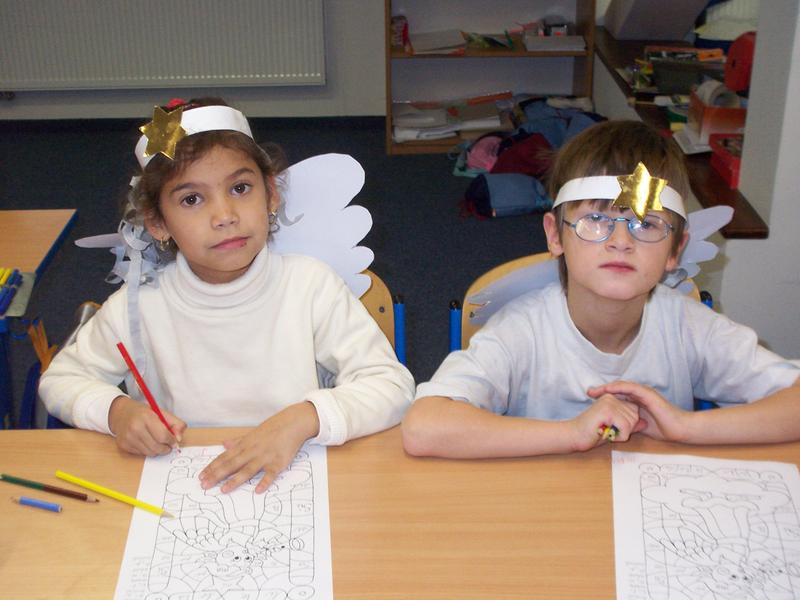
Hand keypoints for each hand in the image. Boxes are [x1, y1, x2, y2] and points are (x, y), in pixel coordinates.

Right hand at [108, 395, 185, 455]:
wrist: (122, 413)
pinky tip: (146, 442)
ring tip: (158, 442)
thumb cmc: (144, 413)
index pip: (163, 435)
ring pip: (150, 453)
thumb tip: (179, 439)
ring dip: (157, 450)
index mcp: (146, 417)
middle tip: (168, 445)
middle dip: (166, 448)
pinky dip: (147, 450)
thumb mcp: (162, 413)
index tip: (174, 441)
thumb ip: (176, 424)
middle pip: (157, 447)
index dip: (172, 441)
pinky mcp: (123, 445)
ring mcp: (128, 437)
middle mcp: (135, 428)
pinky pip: (141, 454)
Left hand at [198, 401, 319, 493]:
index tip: (201, 476)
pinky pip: (270, 474)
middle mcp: (252, 451)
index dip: (212, 466)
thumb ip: (238, 440)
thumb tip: (224, 444)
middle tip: (204, 486)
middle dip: (217, 475)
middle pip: (232, 464)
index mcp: (245, 444)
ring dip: (235, 480)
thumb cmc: (273, 427)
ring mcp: (265, 457)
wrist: (293, 423)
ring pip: (247, 470)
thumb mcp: (253, 433)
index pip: (225, 457)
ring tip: (223, 490)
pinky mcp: (278, 462)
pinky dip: (265, 482)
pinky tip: (258, 491)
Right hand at [569, 392, 642, 451]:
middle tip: (607, 430)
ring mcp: (609, 403)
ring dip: (621, 434)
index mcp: (612, 398)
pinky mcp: (607, 411)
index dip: (627, 425)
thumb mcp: (614, 428)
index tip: (610, 427)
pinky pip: (625, 427)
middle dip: (625, 430)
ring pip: (631, 423)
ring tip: (605, 432)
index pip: (634, 411)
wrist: (573, 436)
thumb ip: (629, 424)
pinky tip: (606, 434)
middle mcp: (611, 397)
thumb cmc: (590, 433)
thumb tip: (644, 422)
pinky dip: (618, 436)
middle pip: (635, 417)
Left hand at [587, 381, 689, 442]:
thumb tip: (616, 427)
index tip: (591, 399)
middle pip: (616, 389)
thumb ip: (629, 423)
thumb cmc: (663, 429)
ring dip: (607, 387)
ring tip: (594, 390)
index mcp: (637, 401)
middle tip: (588, 392)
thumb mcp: (639, 426)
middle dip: (602, 390)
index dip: (604, 396)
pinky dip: (618, 388)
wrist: (680, 429)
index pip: (617, 396)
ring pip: (621, 387)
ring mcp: (644, 393)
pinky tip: (608, 389)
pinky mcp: (648, 394)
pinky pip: (630, 388)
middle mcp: (639, 395)